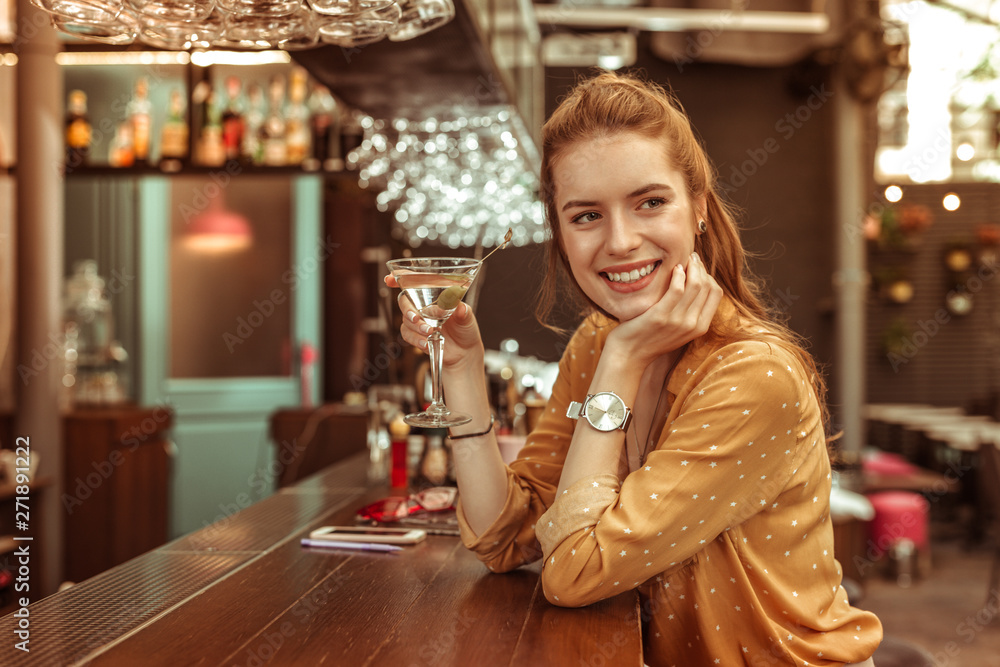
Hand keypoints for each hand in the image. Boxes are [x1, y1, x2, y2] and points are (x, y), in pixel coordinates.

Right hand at [384, 275, 484, 370]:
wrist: (464, 352)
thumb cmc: (465, 329)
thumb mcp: (468, 318)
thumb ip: (463, 312)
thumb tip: (460, 308)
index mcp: (435, 294)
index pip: (415, 282)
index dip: (401, 277)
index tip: (390, 279)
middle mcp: (423, 305)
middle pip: (404, 300)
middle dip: (408, 309)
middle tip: (417, 318)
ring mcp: (418, 320)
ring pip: (405, 319)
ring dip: (416, 326)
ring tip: (430, 332)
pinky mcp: (415, 335)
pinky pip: (407, 334)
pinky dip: (416, 339)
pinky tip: (426, 343)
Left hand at [605, 252, 722, 364]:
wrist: (629, 354)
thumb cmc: (651, 337)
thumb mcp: (678, 328)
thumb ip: (690, 312)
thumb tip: (697, 285)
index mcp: (700, 328)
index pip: (716, 293)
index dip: (709, 276)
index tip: (698, 267)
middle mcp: (692, 325)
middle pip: (707, 286)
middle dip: (700, 268)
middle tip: (691, 258)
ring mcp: (677, 321)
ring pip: (695, 285)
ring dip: (691, 267)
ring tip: (682, 260)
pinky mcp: (660, 316)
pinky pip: (676, 289)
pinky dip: (677, 275)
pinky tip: (673, 269)